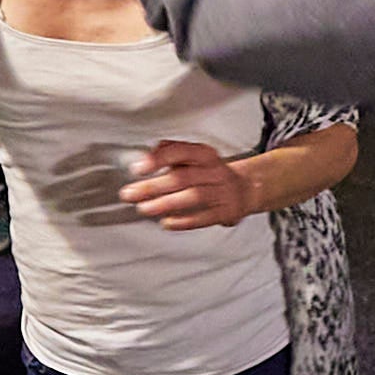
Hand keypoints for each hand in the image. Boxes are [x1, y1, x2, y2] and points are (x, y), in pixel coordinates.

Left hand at [122, 139, 253, 229]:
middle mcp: (215, 171)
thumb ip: (170, 152)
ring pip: (192, 197)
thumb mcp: (194, 157)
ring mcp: (222, 192)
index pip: (181, 151)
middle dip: (152, 187)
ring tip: (143, 208)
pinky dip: (183, 221)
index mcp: (205, 154)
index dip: (159, 159)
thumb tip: (147, 153)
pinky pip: (204, 217)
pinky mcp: (225, 211)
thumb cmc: (210, 173)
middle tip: (130, 194)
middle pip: (183, 177)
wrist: (244, 189)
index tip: (138, 168)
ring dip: (165, 204)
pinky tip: (166, 222)